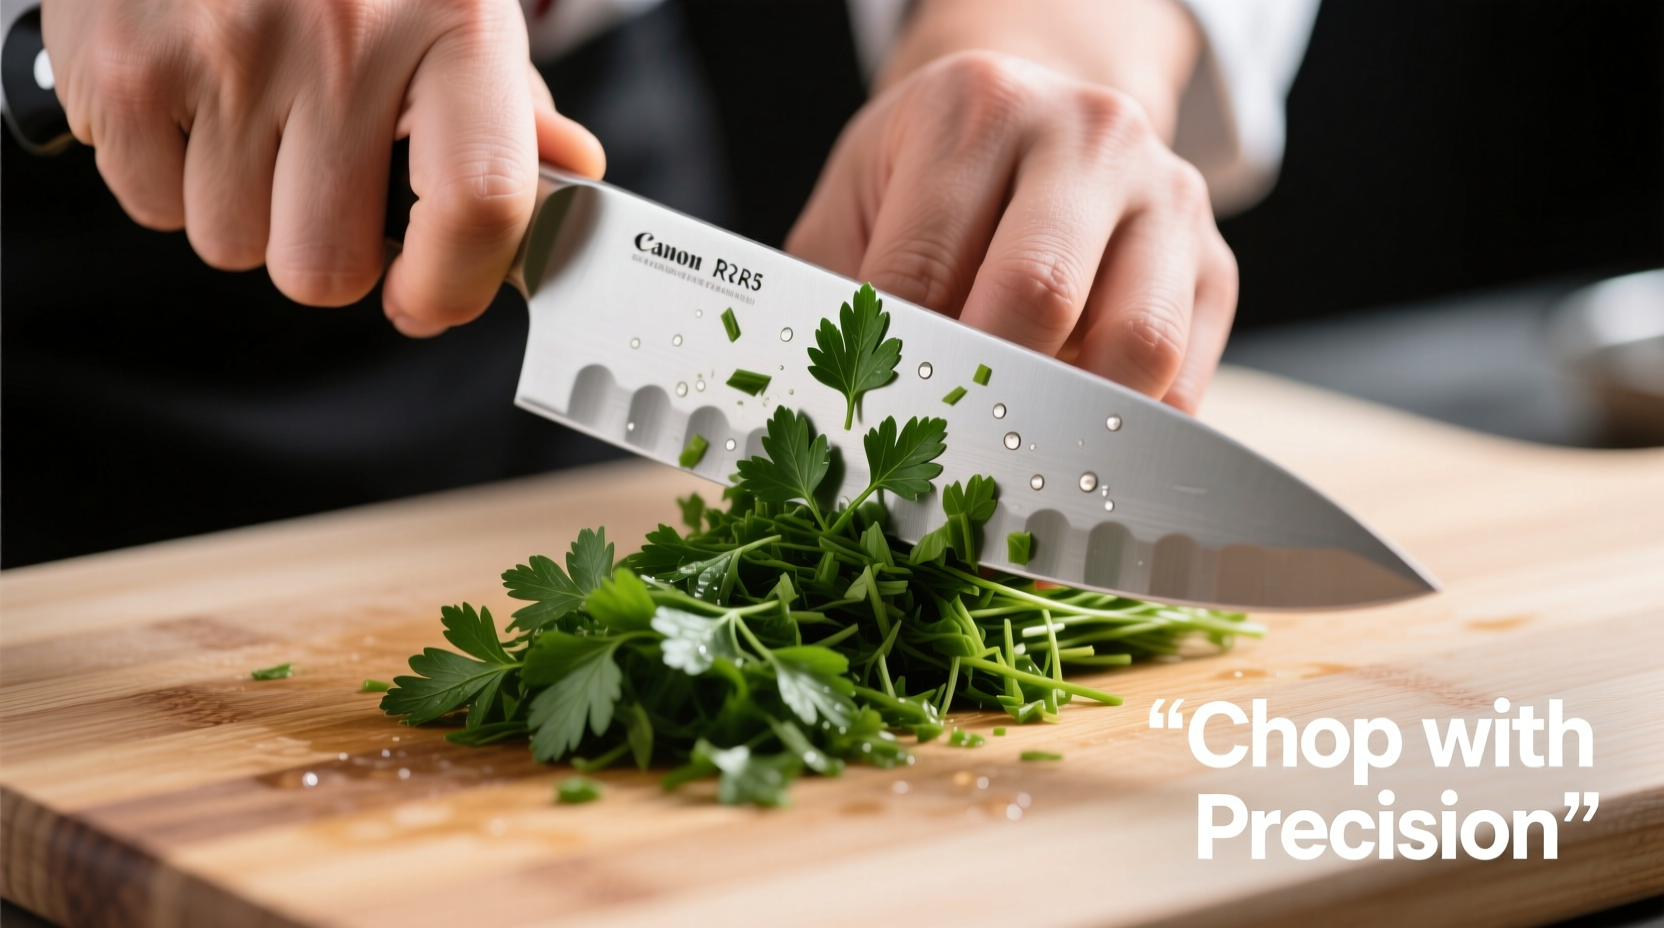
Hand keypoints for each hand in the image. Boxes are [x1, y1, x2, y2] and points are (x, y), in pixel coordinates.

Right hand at [42, 0, 604, 335]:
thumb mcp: (451, 5)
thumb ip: (511, 109)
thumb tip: (572, 179)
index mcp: (454, 25)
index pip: (479, 205)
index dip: (452, 286)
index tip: (427, 301)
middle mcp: (345, 38)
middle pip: (327, 267)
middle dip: (324, 250)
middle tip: (323, 182)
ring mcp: (228, 50)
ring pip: (233, 243)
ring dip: (243, 207)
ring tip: (251, 116)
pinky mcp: (126, 63)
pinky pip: (151, 204)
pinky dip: (166, 171)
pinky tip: (192, 99)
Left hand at [786, 48, 1236, 412]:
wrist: (1039, 122)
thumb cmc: (933, 177)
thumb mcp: (861, 202)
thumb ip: (835, 292)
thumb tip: (829, 410)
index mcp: (981, 110)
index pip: (926, 270)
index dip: (896, 368)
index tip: (876, 434)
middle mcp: (1088, 138)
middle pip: (1040, 297)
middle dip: (983, 394)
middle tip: (943, 453)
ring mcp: (1167, 198)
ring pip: (1138, 346)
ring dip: (1069, 422)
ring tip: (1016, 453)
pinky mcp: (1216, 264)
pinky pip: (1186, 380)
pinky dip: (1127, 434)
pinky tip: (1075, 442)